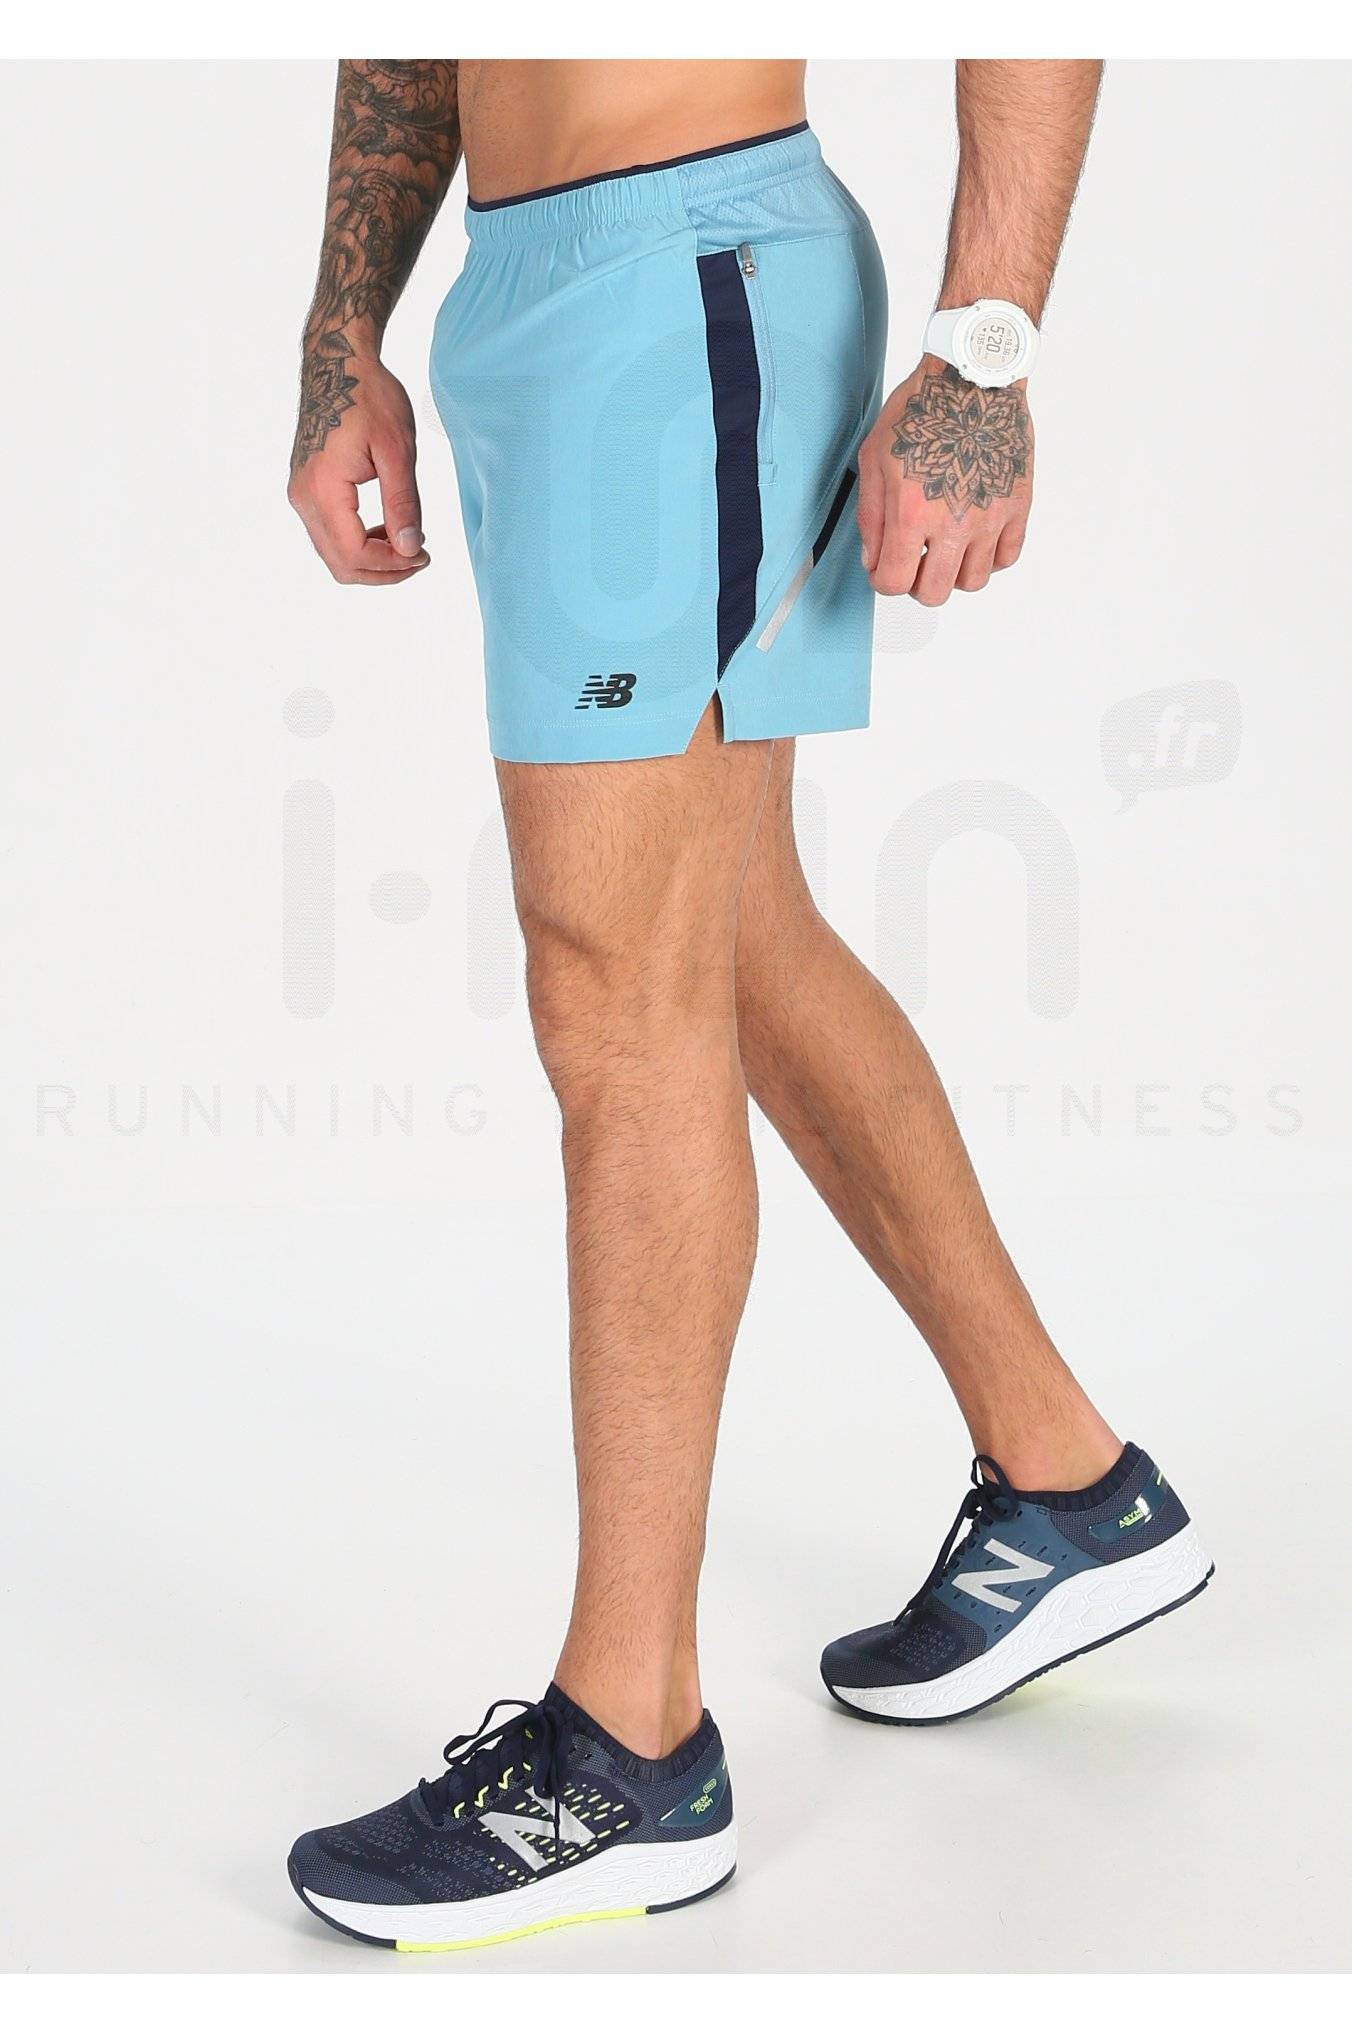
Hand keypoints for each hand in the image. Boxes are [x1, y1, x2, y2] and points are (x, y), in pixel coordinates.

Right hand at [287, 342, 430, 585]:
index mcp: (323, 488)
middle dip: (384, 571)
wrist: (337, 363)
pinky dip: (359, 543)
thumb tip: (410, 549)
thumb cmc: (370, 396)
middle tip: (422, 556)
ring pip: (334, 554)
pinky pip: (330, 535)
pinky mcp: (306, 490)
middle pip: (341, 564)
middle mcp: (303, 497)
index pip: (354, 554)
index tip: (425, 555)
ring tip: (408, 542)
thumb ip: (403, 503)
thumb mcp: (397, 449)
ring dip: (373, 559)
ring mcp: (301, 494)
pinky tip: (387, 528)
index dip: (392, 566)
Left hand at [857, 359, 1032, 604]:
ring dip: (954, 572)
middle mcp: (954, 523)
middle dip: (917, 583)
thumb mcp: (874, 458)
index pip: (894, 582)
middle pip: (934, 593)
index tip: (884, 569)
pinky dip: (989, 557)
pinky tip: (974, 538)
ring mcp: (990, 518)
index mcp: (912, 514)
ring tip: (946, 546)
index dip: (883, 580)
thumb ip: (870, 517)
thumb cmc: (921, 411)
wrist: (973, 379)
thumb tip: (873, 560)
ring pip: (972, 581)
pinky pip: (1006, 557)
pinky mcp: (1017, 506)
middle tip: (915, 561)